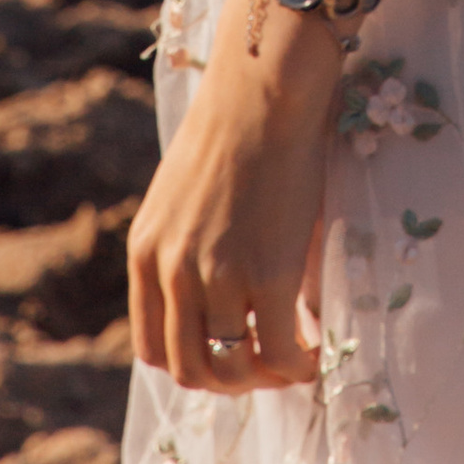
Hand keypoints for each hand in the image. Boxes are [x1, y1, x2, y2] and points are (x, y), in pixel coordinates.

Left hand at [127, 0, 341, 392]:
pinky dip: (299, 364)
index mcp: (146, 252)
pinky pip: (281, 350)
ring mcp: (218, 275)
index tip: (229, 355)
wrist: (265, 82)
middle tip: (268, 365)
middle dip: (231, 380)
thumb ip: (187, 243)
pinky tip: (317, 350)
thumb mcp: (185, 191)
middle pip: (190, 369)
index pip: (155, 348)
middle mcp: (172, 271)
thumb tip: (219, 290)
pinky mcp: (268, 272)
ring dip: (266, 378)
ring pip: (233, 368)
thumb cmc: (237, 121)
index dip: (193, 364)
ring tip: (296, 359)